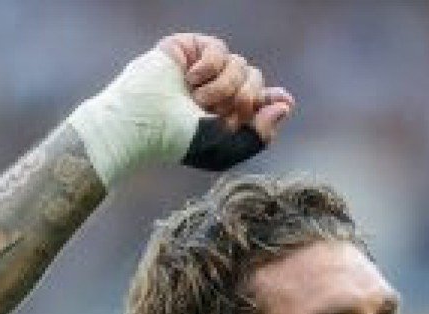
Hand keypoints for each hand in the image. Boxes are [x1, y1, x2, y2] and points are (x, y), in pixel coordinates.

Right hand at [159, 33, 293, 139]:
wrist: (142, 121)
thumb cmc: (178, 141)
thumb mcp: (225, 149)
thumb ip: (259, 135)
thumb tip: (286, 106)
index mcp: (226, 113)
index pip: (261, 100)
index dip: (275, 99)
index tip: (285, 102)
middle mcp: (218, 89)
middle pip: (255, 80)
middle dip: (245, 98)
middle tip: (222, 112)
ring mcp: (205, 69)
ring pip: (241, 64)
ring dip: (223, 87)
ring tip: (197, 100)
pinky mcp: (190, 48)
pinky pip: (219, 49)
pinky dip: (209, 66)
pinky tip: (190, 79)